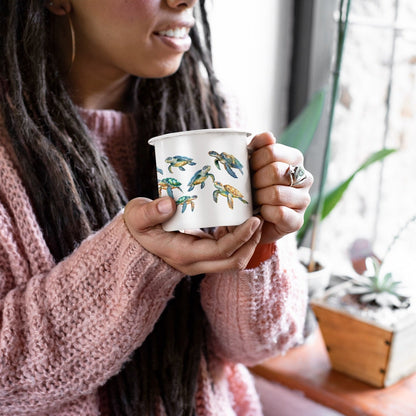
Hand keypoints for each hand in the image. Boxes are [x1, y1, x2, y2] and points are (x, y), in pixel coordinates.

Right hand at [123, 197, 262, 274]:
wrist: (135, 241)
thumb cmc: (137, 227)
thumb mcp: (137, 216)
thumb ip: (149, 211)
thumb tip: (169, 204)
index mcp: (183, 254)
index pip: (221, 251)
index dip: (241, 237)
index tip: (254, 219)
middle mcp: (195, 263)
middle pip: (234, 261)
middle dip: (252, 242)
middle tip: (259, 219)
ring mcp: (200, 261)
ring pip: (234, 259)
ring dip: (248, 242)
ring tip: (253, 217)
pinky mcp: (203, 254)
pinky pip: (227, 251)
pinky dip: (238, 238)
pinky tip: (239, 219)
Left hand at [248, 132, 312, 243]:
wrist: (250, 219)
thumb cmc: (251, 187)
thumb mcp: (250, 164)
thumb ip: (257, 146)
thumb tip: (268, 136)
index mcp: (294, 159)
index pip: (272, 151)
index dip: (253, 160)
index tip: (247, 169)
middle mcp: (304, 178)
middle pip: (275, 171)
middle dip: (255, 181)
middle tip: (249, 188)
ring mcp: (303, 200)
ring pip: (277, 193)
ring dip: (258, 198)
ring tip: (254, 201)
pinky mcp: (297, 221)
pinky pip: (280, 213)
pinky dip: (265, 213)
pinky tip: (261, 213)